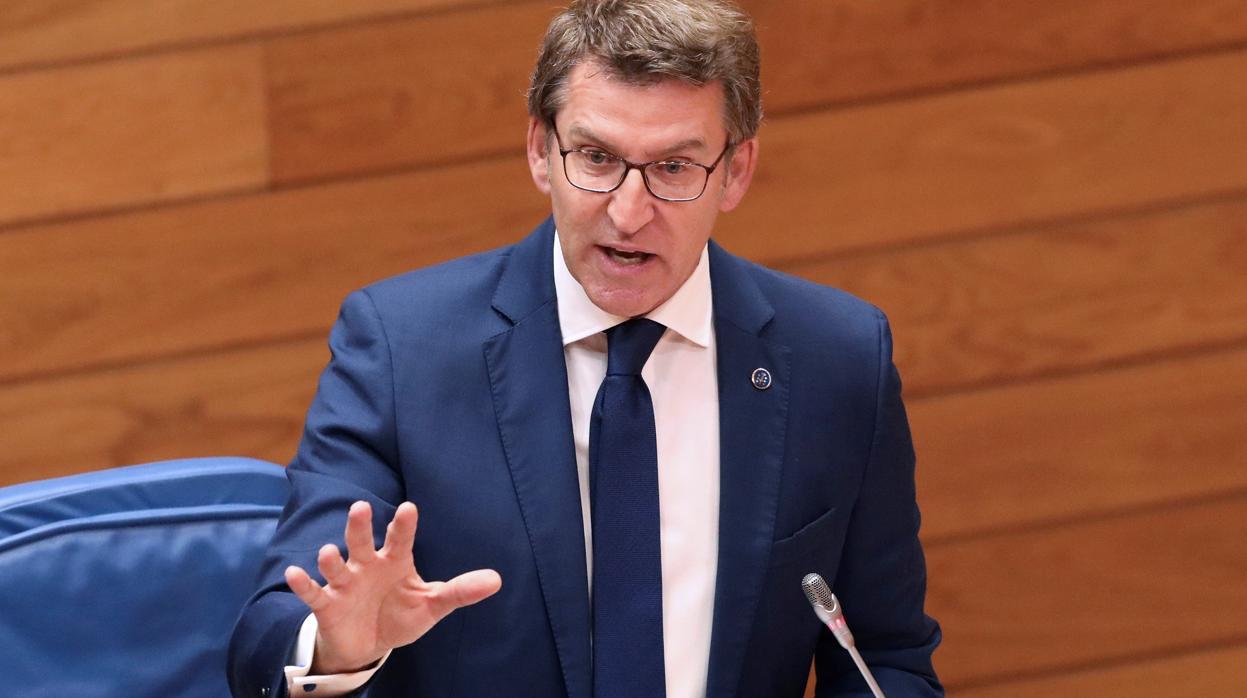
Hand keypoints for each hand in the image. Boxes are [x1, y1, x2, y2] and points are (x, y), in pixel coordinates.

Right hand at [284, 500, 501, 674]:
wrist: (368, 643)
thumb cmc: (400, 614)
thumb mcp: (432, 605)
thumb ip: (460, 591)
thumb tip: (497, 580)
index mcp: (394, 561)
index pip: (400, 539)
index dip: (403, 525)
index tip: (409, 507)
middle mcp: (367, 565)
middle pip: (362, 542)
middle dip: (361, 526)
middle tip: (361, 507)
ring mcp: (345, 583)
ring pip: (336, 565)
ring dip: (331, 559)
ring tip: (330, 551)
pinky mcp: (326, 604)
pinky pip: (313, 592)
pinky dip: (302, 584)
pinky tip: (294, 574)